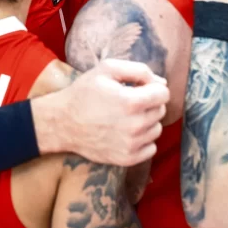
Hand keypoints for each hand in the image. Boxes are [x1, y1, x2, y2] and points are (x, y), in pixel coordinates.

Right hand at [47, 59, 168, 165]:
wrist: (63, 122)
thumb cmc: (84, 92)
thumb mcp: (107, 69)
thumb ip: (139, 70)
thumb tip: (161, 83)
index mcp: (131, 102)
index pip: (164, 93)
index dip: (153, 87)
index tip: (139, 88)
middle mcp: (135, 126)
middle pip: (160, 111)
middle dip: (149, 103)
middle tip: (129, 102)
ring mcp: (131, 145)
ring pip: (157, 129)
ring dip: (147, 122)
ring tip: (126, 117)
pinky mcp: (127, 159)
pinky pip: (151, 148)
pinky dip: (143, 140)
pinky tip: (127, 132)